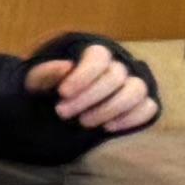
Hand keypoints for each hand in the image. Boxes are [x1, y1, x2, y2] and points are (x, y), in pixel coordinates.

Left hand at [46, 41, 164, 136]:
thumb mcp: (36, 83)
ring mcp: (132, 86)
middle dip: (89, 97)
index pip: (99, 56)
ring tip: (84, 123)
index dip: (83, 74)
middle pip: (115, 76)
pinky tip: (108, 127)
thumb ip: (46, 73)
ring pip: (136, 90)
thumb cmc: (47, 93)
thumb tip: (66, 65)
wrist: (53, 116)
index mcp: (93, 57)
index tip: (63, 92)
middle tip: (62, 113)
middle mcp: (117, 68)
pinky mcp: (141, 105)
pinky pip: (148, 107)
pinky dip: (131, 118)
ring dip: (110, 108)